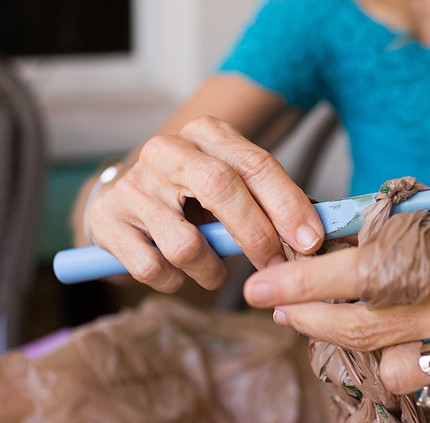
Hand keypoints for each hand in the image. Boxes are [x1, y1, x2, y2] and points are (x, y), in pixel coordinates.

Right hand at [86, 116, 324, 292]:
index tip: (310, 241)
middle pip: (222, 188)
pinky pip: (154, 268)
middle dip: (257, 235)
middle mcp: (167, 150)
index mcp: (207, 133)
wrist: (122, 202)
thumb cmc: (193, 198)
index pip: (256, 163)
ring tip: (213, 272)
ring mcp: (134, 185)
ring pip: (186, 243)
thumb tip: (322, 237)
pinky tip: (177, 273)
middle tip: (275, 267)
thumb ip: (271, 204)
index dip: (288, 205)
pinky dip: (174, 282)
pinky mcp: (108, 221)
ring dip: (211, 271)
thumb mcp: (232, 186)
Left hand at [243, 219, 429, 417]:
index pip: (361, 273)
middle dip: (311, 321)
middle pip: (364, 331)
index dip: (303, 282)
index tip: (261, 287)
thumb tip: (322, 258)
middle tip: (286, 312)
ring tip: (406, 332)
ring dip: (385, 354)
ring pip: (397, 374)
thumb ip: (398, 250)